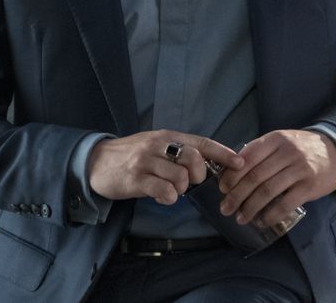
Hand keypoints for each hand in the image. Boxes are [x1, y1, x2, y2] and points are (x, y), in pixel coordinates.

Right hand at [88, 130, 242, 204]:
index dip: (223, 153)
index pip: (202, 142)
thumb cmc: (131, 156)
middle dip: (199, 176)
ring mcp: (146, 161)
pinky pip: (162, 190)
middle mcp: (159, 145)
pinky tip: (162, 197)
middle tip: (190, 183)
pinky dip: (168, 198)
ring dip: (181, 189)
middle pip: (194, 159)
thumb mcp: (157, 147)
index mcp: (168, 137)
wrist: (95, 161)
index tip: (240, 163)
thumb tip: (208, 165)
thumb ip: (179, 153)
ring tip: (171, 190)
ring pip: (180, 177)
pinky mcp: (135, 178)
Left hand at [217, 129, 335, 227]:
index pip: (247, 158)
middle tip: (225, 209)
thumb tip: (231, 173)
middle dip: (236, 196)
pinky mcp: (309, 186)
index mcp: (276, 139)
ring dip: (250, 208)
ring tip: (241, 218)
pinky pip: (285, 204)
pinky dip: (270, 216)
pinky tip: (262, 221)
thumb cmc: (302, 149)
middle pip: (255, 177)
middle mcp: (287, 152)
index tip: (223, 189)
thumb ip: (260, 152)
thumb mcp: (281, 142)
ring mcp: (300, 169)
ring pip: (267, 192)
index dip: (232, 175)